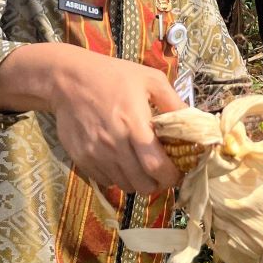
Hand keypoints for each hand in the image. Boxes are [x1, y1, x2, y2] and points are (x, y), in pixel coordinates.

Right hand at [0, 42, 186, 194]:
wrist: (68, 79)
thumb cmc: (112, 76)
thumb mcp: (149, 79)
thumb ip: (173, 102)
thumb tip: (194, 122)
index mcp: (134, 124)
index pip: (156, 167)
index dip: (171, 177)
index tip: (178, 174)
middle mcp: (114, 145)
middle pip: (142, 184)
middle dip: (157, 184)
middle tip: (162, 173)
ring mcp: (95, 154)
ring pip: (124, 185)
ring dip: (138, 182)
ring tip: (142, 168)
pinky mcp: (81, 159)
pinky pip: (105, 180)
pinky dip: (118, 177)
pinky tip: (121, 161)